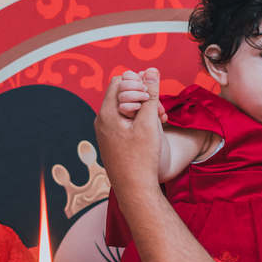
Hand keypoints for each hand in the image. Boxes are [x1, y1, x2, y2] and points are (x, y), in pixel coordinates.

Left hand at [96, 68, 165, 199]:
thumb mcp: (149, 123)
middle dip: (141, 95)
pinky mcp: (111, 141)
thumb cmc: (142, 159)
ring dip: (142, 109)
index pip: (119, 81)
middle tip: (159, 109)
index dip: (138, 83)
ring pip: (124, 108)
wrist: (135, 191)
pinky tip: (151, 131)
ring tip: (159, 120)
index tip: (152, 98)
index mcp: (106, 114)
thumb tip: (151, 70)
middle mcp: (101, 121)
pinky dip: (137, 121)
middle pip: (121, 93)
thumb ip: (151, 94)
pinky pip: (123, 122)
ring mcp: (105, 132)